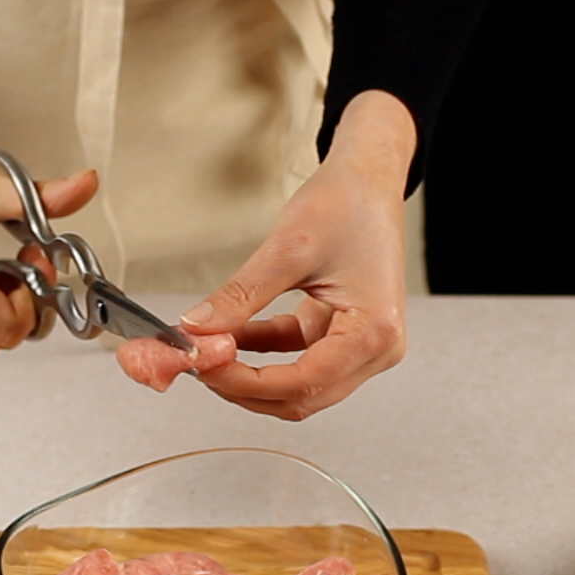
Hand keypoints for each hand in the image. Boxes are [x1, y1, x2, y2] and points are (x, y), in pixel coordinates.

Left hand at [178, 90, 416, 418]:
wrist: (368, 178)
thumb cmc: (348, 202)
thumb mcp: (287, 249)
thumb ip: (240, 296)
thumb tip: (197, 328)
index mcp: (374, 331)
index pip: (303, 383)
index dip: (245, 382)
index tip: (204, 365)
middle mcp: (377, 348)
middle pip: (302, 397)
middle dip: (244, 386)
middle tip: (198, 364)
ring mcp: (363, 346)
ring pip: (298, 386)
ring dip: (250, 375)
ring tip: (209, 351)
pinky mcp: (345, 336)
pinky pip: (297, 359)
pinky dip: (262, 355)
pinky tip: (231, 336)